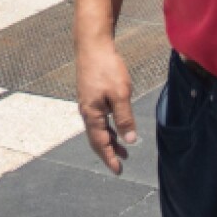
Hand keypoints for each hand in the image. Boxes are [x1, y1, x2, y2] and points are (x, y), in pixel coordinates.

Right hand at [75, 42, 136, 174]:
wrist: (92, 45)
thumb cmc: (107, 68)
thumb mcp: (120, 94)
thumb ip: (125, 118)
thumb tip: (129, 141)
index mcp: (92, 114)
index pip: (100, 143)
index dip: (109, 158)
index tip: (118, 171)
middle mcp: (86, 111)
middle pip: (97, 138)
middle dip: (108, 152)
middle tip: (121, 164)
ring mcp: (87, 102)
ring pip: (98, 128)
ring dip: (110, 140)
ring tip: (123, 149)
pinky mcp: (91, 94)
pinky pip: (99, 118)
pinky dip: (108, 127)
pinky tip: (116, 125)